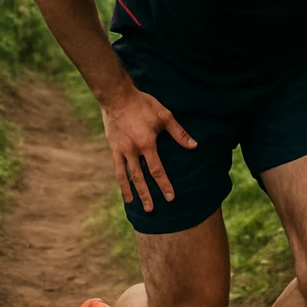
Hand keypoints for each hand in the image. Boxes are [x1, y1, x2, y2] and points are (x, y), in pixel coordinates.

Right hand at [100, 87, 196, 212]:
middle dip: (147, 194)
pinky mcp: (113, 148)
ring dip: (131, 191)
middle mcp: (133, 150)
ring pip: (126, 176)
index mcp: (147, 143)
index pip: (157, 170)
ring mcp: (121, 150)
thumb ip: (178, 133)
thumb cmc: (143, 104)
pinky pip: (117, 168)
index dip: (164, 184)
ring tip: (135, 205)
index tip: (170, 197)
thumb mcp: (164, 115)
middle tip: (152, 209)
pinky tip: (124, 188)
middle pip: (140, 178)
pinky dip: (121, 180)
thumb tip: (193, 146)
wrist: (117, 96)